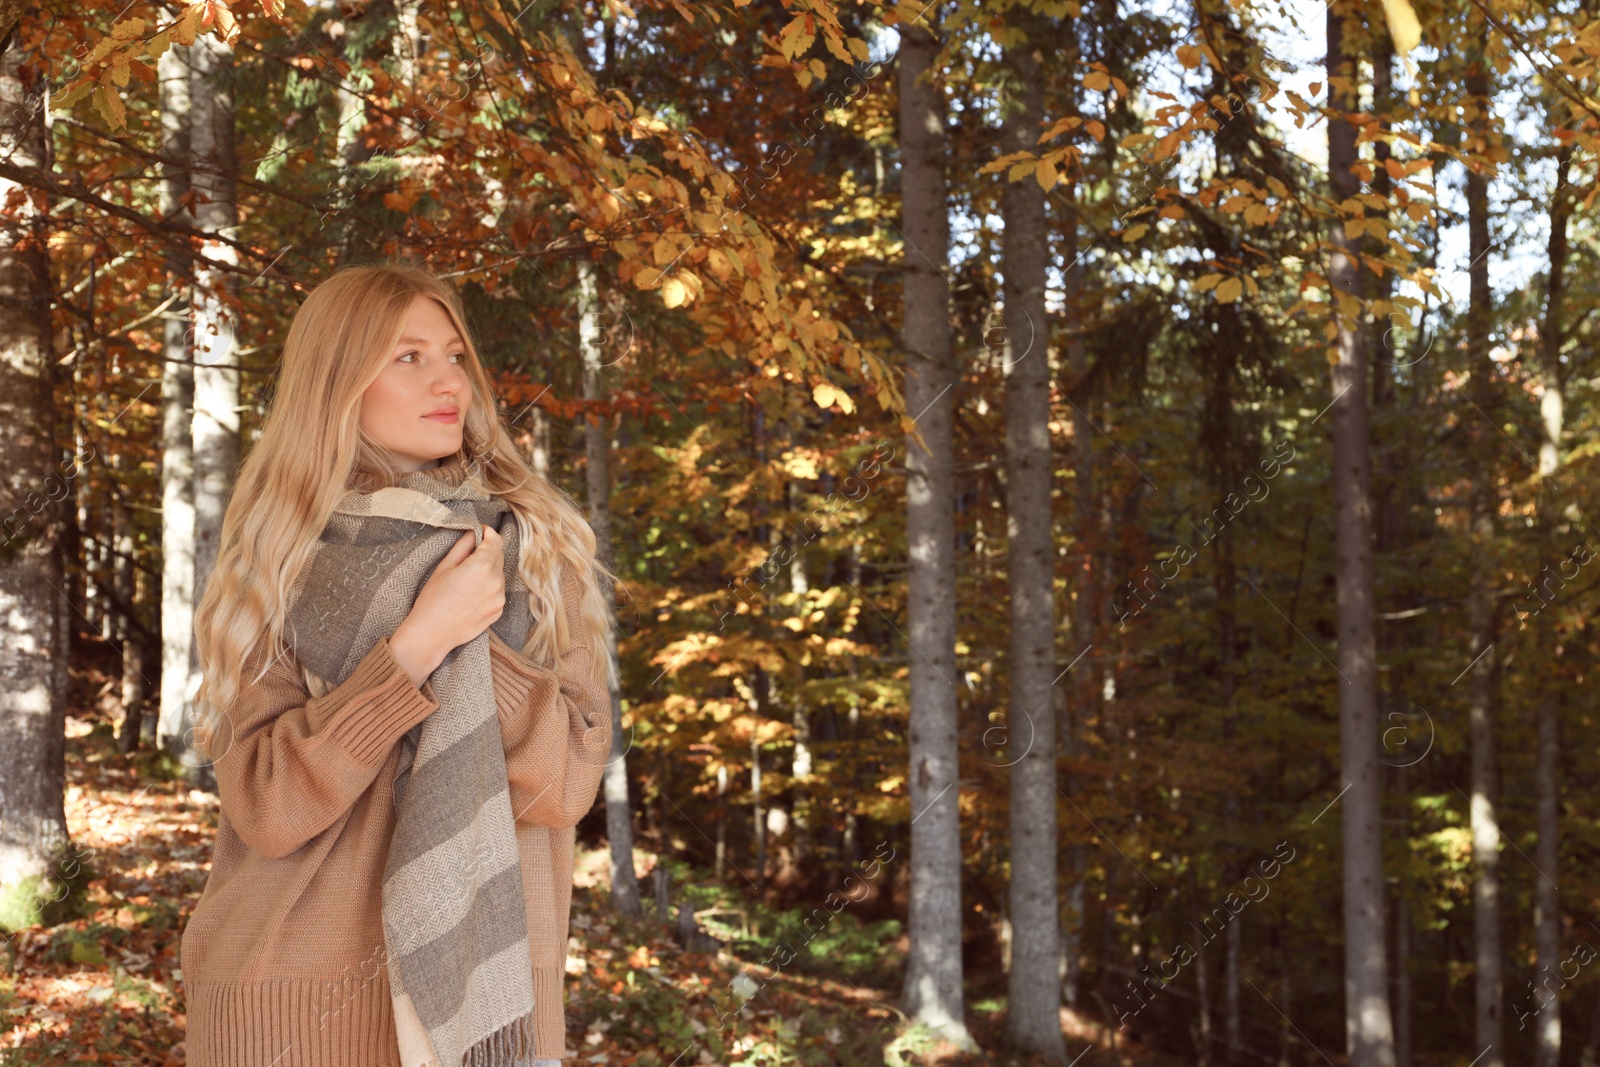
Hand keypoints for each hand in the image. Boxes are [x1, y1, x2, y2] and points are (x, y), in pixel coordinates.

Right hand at [390, 526, 506, 686]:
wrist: (432, 633)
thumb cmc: (433, 599)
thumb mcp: (444, 566)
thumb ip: (463, 546)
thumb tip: (474, 533)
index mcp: (482, 567)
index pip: (496, 541)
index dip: (488, 533)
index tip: (480, 532)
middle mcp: (495, 582)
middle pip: (499, 556)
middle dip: (487, 551)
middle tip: (469, 556)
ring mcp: (499, 598)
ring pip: (499, 574)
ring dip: (488, 570)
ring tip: (466, 580)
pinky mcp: (498, 611)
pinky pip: (497, 591)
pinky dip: (489, 587)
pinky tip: (470, 595)